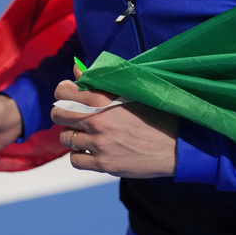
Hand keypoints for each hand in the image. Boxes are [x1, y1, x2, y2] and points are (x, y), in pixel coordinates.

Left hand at [51, 64, 176, 178]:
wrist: (177, 145)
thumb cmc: (155, 115)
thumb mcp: (130, 92)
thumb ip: (100, 82)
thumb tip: (77, 70)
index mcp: (103, 99)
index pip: (64, 91)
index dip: (62, 92)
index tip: (68, 95)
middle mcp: (98, 120)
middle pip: (59, 115)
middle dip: (62, 114)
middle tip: (72, 116)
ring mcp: (100, 144)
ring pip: (66, 139)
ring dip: (73, 136)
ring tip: (87, 134)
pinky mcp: (104, 165)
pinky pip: (75, 160)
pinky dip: (80, 156)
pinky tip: (92, 150)